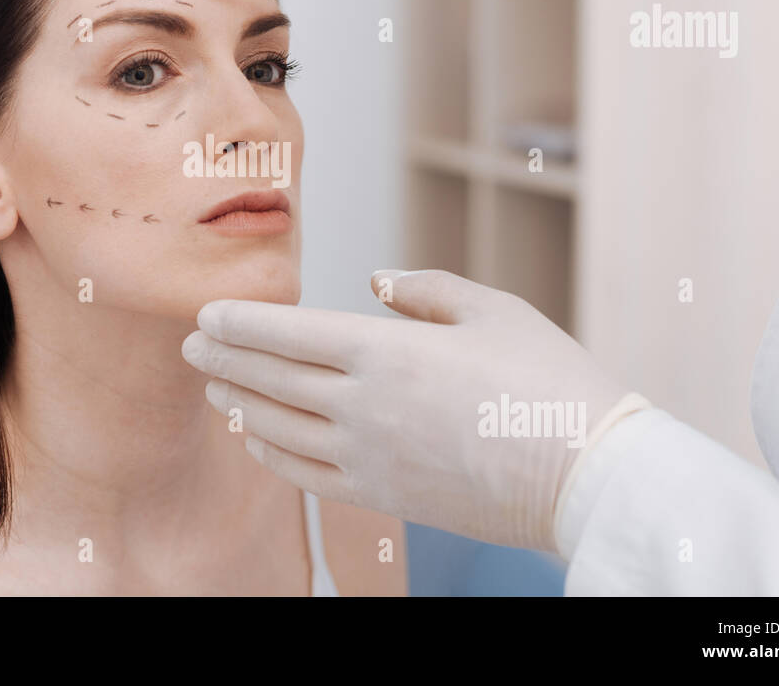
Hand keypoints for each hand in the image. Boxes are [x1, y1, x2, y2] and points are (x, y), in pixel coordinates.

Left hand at [182, 269, 648, 551]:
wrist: (586, 473)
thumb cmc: (547, 379)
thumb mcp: (492, 310)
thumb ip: (424, 290)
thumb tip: (375, 283)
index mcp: (385, 349)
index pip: (288, 331)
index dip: (240, 321)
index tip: (205, 313)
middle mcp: (363, 404)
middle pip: (270, 376)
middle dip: (224, 357)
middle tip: (191, 344)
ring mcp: (368, 455)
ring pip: (278, 425)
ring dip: (239, 402)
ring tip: (214, 385)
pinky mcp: (382, 495)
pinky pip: (306, 473)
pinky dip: (271, 452)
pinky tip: (256, 436)